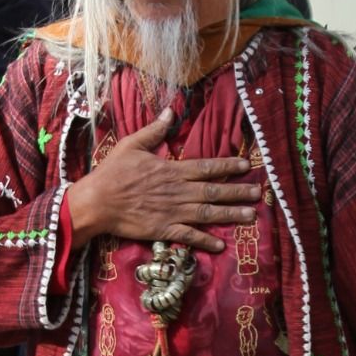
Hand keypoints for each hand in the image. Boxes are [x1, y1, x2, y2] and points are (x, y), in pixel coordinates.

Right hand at [66, 109, 262, 254]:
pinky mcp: (163, 230)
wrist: (97, 202)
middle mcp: (177, 191)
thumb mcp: (132, 145)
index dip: (228, 166)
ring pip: (207, 213)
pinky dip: (204, 240)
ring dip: (230, 215)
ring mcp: (172, 212)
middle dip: (238, 192)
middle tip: (258, 194)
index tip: (246, 165)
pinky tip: (220, 244)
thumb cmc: (112, 172)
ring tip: (250, 216)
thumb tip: (169, 111)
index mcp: (172, 170)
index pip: (206, 167)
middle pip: (214, 191)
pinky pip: (188, 236)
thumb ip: (154, 130)